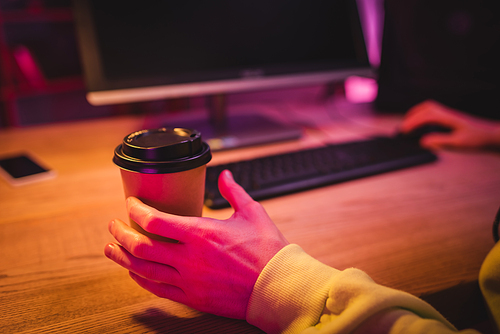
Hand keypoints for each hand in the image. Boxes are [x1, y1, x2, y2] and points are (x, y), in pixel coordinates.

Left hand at [104, 169, 288, 318]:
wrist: (276, 287)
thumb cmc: (267, 250)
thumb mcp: (252, 213)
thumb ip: (234, 192)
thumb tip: (225, 175)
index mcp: (201, 233)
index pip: (155, 220)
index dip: (136, 210)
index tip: (131, 204)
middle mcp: (189, 258)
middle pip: (141, 245)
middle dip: (121, 233)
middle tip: (113, 226)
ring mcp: (188, 280)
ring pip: (143, 269)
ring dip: (123, 257)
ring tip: (111, 249)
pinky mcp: (192, 297)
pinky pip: (157, 288)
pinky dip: (141, 279)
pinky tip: (134, 272)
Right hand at [400, 100, 499, 150]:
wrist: (493, 136)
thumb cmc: (478, 139)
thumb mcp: (458, 143)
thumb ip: (439, 141)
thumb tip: (423, 141)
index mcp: (448, 118)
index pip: (426, 116)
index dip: (413, 123)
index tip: (404, 131)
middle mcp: (448, 113)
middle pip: (426, 108)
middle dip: (412, 116)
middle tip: (403, 127)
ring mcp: (450, 115)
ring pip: (430, 108)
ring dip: (418, 113)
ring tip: (409, 123)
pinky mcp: (453, 118)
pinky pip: (435, 113)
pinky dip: (425, 116)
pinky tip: (424, 126)